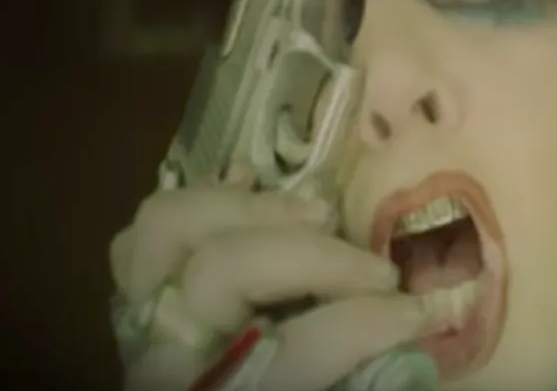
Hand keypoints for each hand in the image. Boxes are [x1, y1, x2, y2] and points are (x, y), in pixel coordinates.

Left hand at [109, 168, 438, 390]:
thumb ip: (358, 372)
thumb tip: (413, 319)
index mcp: (228, 390)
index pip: (294, 348)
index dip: (364, 324)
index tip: (418, 312)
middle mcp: (167, 353)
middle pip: (221, 268)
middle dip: (309, 254)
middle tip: (374, 268)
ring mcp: (141, 315)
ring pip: (167, 225)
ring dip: (252, 206)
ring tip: (317, 212)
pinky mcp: (138, 295)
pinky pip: (148, 229)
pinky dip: (206, 199)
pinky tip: (255, 186)